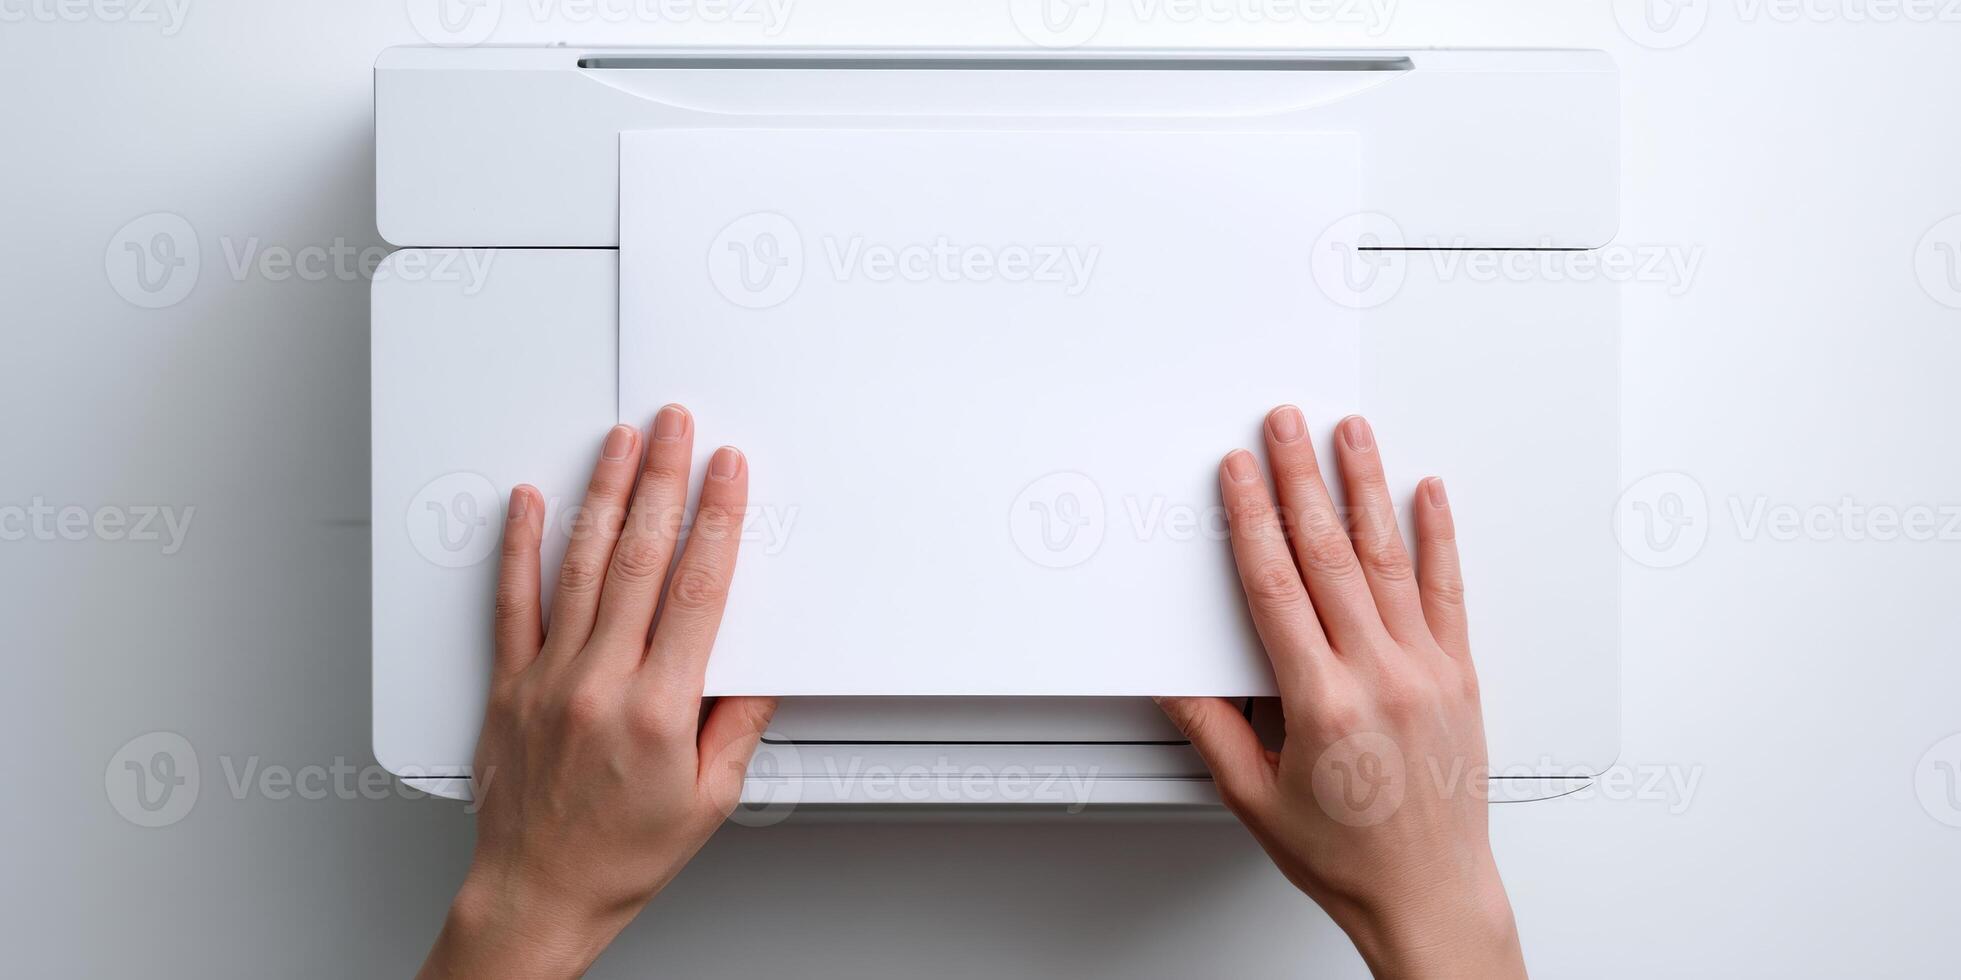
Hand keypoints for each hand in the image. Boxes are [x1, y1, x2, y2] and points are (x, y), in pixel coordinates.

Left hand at [420, 407, 775, 979]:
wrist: (539, 892)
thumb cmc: (622, 854)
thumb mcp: (712, 797)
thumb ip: (739, 722)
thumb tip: (759, 662)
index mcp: (660, 708)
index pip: (699, 589)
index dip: (718, 519)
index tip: (728, 473)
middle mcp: (600, 683)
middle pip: (640, 558)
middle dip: (664, 481)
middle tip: (676, 428)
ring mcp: (549, 678)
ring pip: (580, 565)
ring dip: (605, 495)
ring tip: (620, 444)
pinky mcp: (509, 684)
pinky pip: (512, 603)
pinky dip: (519, 547)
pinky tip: (528, 503)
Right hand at [1158, 409, 1524, 978]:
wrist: (1429, 894)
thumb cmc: (1347, 856)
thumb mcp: (1254, 797)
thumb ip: (1211, 728)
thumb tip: (1172, 677)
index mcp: (1322, 705)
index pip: (1276, 588)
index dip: (1252, 521)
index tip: (1239, 474)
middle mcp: (1380, 677)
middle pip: (1330, 555)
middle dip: (1302, 480)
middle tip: (1286, 425)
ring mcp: (1427, 671)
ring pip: (1390, 559)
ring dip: (1366, 488)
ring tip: (1352, 434)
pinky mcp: (1461, 675)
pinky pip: (1448, 591)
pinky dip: (1438, 537)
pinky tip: (1429, 494)